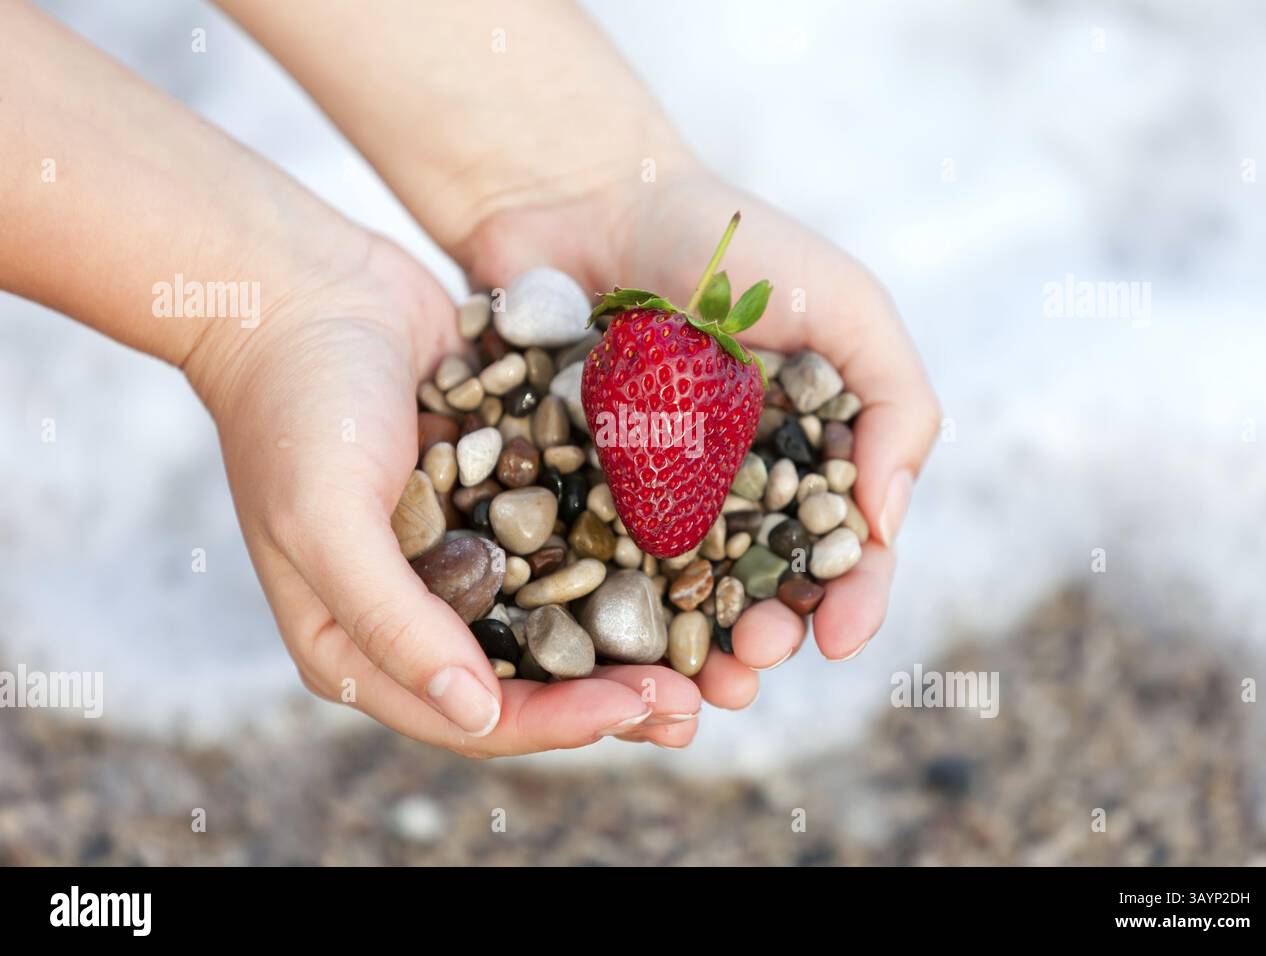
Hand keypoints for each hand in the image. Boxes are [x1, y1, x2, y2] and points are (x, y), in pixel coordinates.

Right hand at [185, 234, 702, 754]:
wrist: (308, 286)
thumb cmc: (296, 408)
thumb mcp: (326, 522)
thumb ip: (394, 623)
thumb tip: (476, 717)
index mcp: (362, 645)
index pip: (477, 716)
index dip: (565, 722)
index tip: (647, 706)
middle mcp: (422, 610)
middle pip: (532, 680)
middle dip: (616, 695)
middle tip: (702, 701)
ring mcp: (468, 550)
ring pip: (564, 617)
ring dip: (634, 640)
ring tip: (715, 654)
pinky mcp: (504, 493)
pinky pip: (572, 538)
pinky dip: (627, 555)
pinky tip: (693, 557)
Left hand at [461, 164, 941, 683]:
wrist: (588, 201)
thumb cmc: (733, 245)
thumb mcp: (847, 304)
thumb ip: (896, 403)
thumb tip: (887, 522)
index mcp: (806, 453)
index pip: (843, 546)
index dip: (853, 597)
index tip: (841, 639)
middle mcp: (735, 486)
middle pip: (761, 587)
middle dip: (766, 637)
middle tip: (752, 665)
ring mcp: (654, 495)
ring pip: (681, 599)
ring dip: (692, 652)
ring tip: (691, 689)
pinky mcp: (578, 491)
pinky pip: (595, 566)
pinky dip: (606, 615)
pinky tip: (610, 649)